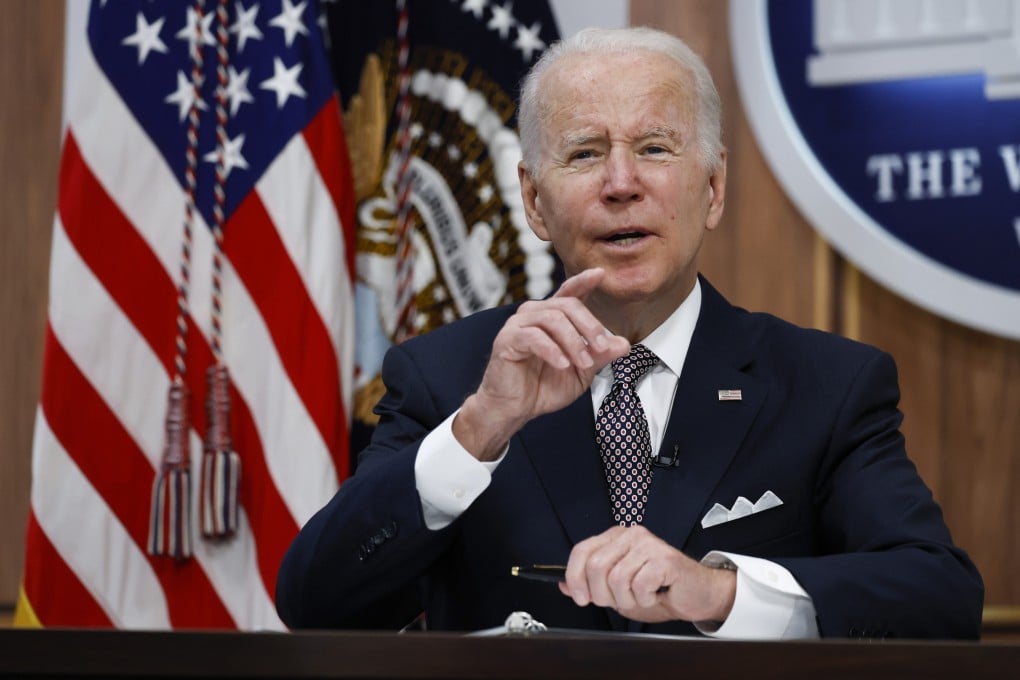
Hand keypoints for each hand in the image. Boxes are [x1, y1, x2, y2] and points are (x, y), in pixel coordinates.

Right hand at [453, 268, 629, 460]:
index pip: (569, 293)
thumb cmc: (544, 387)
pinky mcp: (507, 340)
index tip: (600, 274)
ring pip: (552, 319)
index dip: (584, 281)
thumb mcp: (581, 372)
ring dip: (574, 341)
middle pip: (567, 305)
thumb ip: (600, 356)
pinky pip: (533, 337)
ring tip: (583, 363)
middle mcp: (534, 315)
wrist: (516, 409)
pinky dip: (552, 350)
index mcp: (552, 318)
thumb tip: (624, 344)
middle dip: (589, 326)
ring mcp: (518, 325)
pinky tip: (562, 364)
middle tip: (603, 349)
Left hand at [559, 525, 735, 623]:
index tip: (580, 597)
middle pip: (595, 566)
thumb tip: (564, 585)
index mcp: (615, 537)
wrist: (697, 595)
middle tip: (617, 601)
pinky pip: (639, 585)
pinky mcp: (665, 558)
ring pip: (616, 578)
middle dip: (601, 594)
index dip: (575, 577)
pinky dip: (644, 600)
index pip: (581, 550)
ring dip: (625, 600)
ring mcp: (648, 544)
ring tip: (639, 598)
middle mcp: (630, 535)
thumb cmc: (659, 590)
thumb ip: (591, 585)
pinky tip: (654, 596)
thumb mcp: (618, 590)